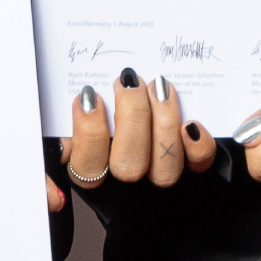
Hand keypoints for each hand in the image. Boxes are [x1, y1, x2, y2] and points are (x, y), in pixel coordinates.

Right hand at [61, 68, 218, 192]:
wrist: (147, 129)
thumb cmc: (105, 125)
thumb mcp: (75, 128)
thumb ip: (62, 129)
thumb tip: (68, 126)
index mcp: (93, 172)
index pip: (87, 166)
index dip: (88, 132)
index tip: (90, 95)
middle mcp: (127, 179)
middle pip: (128, 165)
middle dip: (131, 116)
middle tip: (129, 80)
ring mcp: (159, 177)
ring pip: (164, 168)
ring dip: (163, 122)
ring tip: (159, 86)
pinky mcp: (193, 169)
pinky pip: (199, 164)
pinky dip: (198, 145)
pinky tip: (190, 122)